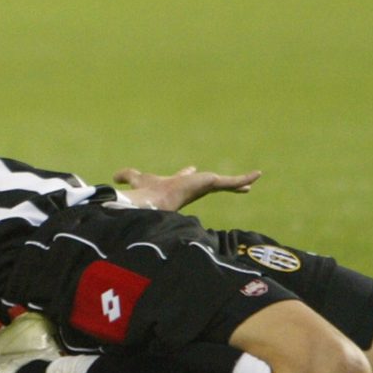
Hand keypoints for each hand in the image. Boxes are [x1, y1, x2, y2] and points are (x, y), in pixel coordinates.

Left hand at [113, 166, 261, 211]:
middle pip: (211, 183)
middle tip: (235, 184)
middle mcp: (193, 186)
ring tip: (254, 179)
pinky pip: (232, 182)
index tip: (191, 168)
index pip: (186, 178)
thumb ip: (127, 176)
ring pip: (225, 184)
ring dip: (239, 182)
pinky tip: (258, 174)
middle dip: (222, 183)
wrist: (155, 203)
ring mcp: (204, 186)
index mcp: (178, 185)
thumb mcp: (138, 178)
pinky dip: (245, 178)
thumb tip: (114, 177)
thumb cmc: (146, 193)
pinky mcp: (212, 184)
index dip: (188, 173)